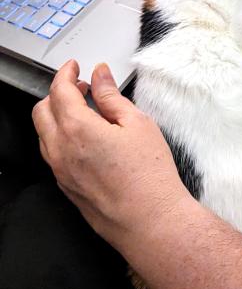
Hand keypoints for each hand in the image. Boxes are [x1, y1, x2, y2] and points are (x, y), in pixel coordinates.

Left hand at [32, 60, 187, 257]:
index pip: (59, 90)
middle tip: (80, 86)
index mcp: (77, 129)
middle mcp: (61, 150)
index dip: (65, 73)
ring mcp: (61, 172)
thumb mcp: (136, 123)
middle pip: (43, 110)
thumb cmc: (148, 176)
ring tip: (84, 111)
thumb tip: (100, 76)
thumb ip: (111, 96)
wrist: (151, 221)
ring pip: (44, 134)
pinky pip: (52, 154)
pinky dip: (60, 137)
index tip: (74, 67)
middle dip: (57, 92)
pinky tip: (85, 138)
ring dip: (57, 115)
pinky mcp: (67, 188)